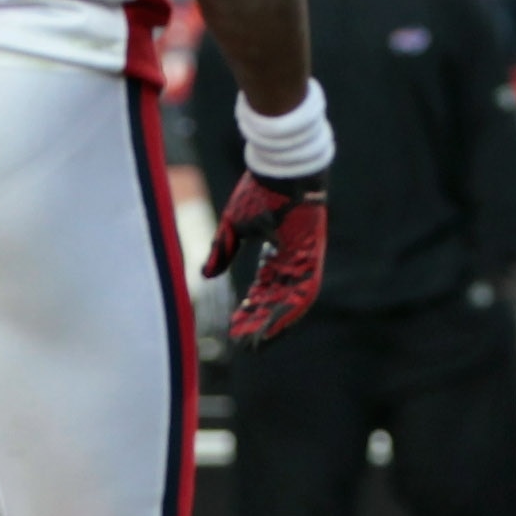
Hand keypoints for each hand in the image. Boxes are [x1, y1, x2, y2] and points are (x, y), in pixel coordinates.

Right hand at [205, 169, 327, 345]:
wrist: (280, 169)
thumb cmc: (261, 190)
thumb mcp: (234, 225)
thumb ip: (222, 250)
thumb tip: (205, 274)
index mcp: (277, 252)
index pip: (265, 289)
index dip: (252, 310)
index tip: (235, 330)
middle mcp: (292, 260)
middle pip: (277, 300)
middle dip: (260, 323)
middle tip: (245, 346)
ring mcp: (303, 260)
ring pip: (291, 302)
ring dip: (274, 324)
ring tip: (256, 345)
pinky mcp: (310, 258)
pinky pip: (303, 292)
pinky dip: (288, 312)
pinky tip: (273, 328)